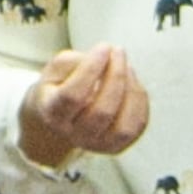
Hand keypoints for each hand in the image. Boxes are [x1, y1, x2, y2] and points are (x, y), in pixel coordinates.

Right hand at [17, 44, 149, 167]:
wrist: (62, 114)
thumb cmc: (61, 86)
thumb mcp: (57, 67)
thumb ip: (76, 60)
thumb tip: (107, 58)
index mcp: (53, 113)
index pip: (73, 96)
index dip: (91, 69)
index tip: (103, 47)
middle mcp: (73, 135)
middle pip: (102, 111)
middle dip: (116, 75)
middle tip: (118, 51)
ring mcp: (96, 144)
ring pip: (123, 126)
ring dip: (131, 90)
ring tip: (127, 67)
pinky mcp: (116, 146)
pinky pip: (137, 125)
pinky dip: (140, 100)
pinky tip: (132, 82)